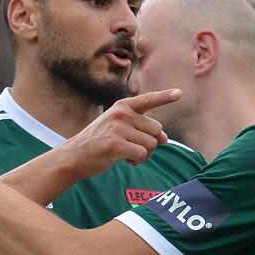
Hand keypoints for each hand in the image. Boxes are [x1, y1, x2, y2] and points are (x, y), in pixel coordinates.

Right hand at [59, 89, 180, 179]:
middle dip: (151, 142)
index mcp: (122, 106)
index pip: (148, 100)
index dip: (165, 96)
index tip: (179, 93)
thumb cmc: (100, 142)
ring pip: (151, 144)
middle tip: (135, 148)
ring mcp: (118, 128)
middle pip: (156, 129)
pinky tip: (126, 160)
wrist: (75, 156)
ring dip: (145, 154)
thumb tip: (165, 139)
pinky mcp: (115, 144)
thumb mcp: (119, 127)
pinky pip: (142, 154)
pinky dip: (138, 161)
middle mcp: (121, 114)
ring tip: (128, 154)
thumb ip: (142, 128)